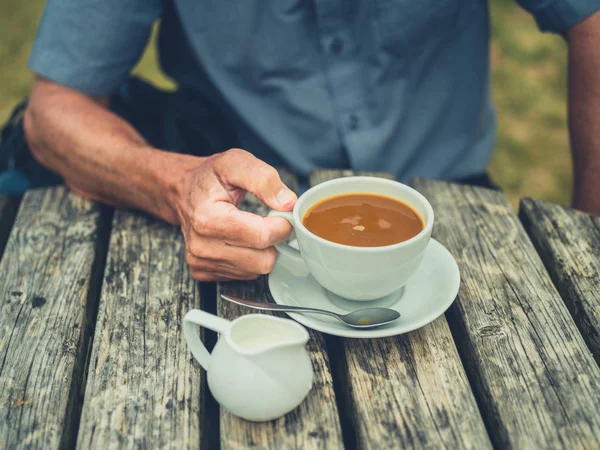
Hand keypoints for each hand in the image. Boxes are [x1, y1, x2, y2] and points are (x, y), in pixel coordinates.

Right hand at [174, 148, 296, 280]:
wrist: (182, 192)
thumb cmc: (209, 178)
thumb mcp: (236, 162)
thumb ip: (264, 179)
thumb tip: (288, 203)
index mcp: (208, 218)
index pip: (262, 237)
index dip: (282, 225)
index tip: (283, 214)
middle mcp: (201, 245)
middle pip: (262, 260)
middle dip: (273, 241)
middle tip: (268, 222)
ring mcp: (201, 262)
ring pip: (256, 270)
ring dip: (262, 251)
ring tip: (252, 229)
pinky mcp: (203, 272)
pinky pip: (244, 275)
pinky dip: (249, 259)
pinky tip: (240, 241)